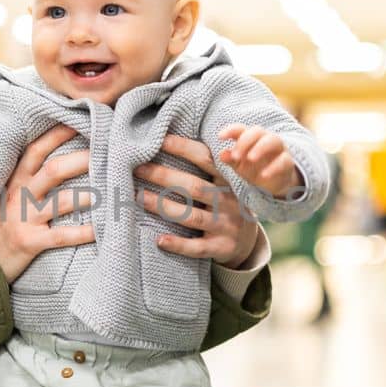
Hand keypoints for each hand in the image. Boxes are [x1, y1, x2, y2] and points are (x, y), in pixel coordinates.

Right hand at [0, 125, 94, 282]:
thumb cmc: (0, 224)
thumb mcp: (9, 195)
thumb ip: (29, 178)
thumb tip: (60, 160)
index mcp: (16, 180)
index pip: (37, 149)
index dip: (59, 134)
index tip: (83, 121)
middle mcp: (20, 194)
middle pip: (53, 169)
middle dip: (82, 159)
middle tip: (109, 153)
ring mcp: (24, 218)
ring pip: (61, 201)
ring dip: (89, 195)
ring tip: (112, 191)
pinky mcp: (30, 242)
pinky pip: (61, 235)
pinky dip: (83, 232)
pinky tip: (101, 229)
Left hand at [134, 135, 260, 266]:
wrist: (248, 241)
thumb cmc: (225, 203)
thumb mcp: (226, 182)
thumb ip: (209, 165)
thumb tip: (170, 138)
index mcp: (229, 180)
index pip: (206, 159)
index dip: (184, 148)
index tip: (159, 141)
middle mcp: (229, 201)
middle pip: (194, 186)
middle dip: (163, 176)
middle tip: (137, 168)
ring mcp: (226, 226)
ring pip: (192, 216)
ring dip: (163, 206)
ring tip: (139, 197)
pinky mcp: (221, 248)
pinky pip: (197, 247)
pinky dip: (178, 244)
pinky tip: (159, 239)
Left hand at [218, 124, 300, 198]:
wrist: (272, 183)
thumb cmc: (253, 169)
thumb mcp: (239, 165)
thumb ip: (231, 159)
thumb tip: (222, 155)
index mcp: (250, 138)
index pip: (240, 129)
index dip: (230, 130)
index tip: (220, 137)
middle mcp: (265, 139)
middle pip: (257, 131)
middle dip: (245, 141)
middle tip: (235, 156)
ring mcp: (278, 149)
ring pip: (273, 140)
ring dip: (261, 148)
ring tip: (250, 159)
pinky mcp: (287, 162)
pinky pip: (283, 160)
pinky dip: (273, 168)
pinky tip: (263, 175)